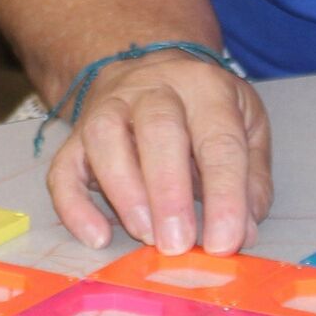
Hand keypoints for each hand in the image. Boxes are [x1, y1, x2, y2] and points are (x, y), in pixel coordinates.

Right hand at [46, 53, 271, 254]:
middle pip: (158, 128)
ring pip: (104, 136)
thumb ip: (251, 179)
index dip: (224, 194)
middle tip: (177, 244)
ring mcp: (108, 106)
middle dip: (168, 192)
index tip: (224, 243)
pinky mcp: (76, 134)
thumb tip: (242, 231)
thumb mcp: (246, 127)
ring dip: (124, 191)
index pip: (218, 140)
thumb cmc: (205, 109)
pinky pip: (64, 165)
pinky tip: (96, 236)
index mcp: (206, 87)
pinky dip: (73, 204)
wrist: (152, 71)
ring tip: (144, 235)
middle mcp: (154, 88)